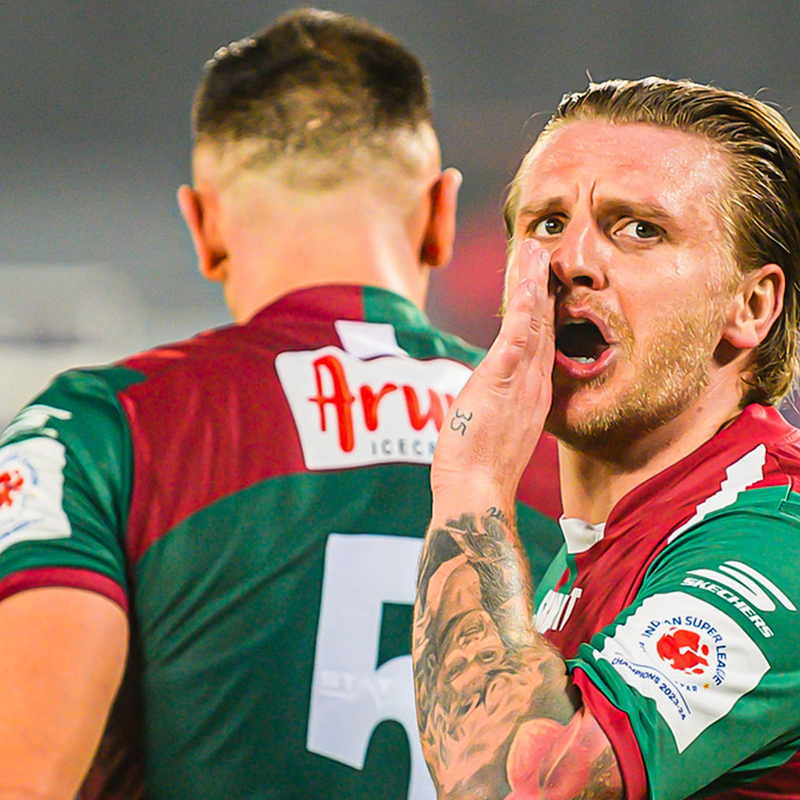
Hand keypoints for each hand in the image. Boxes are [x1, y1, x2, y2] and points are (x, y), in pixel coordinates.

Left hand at [432, 241, 554, 511]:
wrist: (477, 491)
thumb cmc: (481, 466)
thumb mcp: (497, 428)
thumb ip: (502, 405)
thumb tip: (496, 395)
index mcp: (532, 393)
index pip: (542, 342)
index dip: (545, 309)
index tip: (545, 281)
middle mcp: (533, 383)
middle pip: (543, 325)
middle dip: (543, 286)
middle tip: (543, 251)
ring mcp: (521, 382)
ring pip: (534, 324)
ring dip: (535, 285)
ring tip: (535, 251)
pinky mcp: (502, 383)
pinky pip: (517, 340)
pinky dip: (525, 310)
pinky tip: (529, 283)